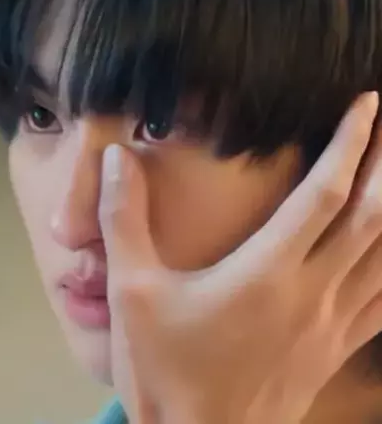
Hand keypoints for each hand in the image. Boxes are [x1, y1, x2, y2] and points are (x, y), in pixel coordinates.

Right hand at [100, 92, 381, 423]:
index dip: (350, 143)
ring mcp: (333, 323)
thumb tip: (118, 159)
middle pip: (372, 214)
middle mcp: (313, 291)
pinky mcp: (338, 348)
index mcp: (267, 272)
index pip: (324, 193)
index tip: (366, 103)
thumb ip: (124, 219)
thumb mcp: (131, 292)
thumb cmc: (165, 371)